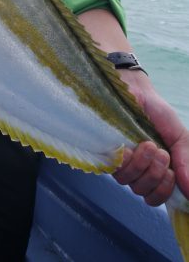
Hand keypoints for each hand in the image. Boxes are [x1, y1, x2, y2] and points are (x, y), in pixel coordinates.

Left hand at [113, 69, 188, 205]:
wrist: (136, 90)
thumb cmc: (157, 113)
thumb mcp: (179, 137)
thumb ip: (186, 162)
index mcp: (156, 170)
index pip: (156, 197)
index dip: (163, 193)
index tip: (171, 174)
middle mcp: (138, 170)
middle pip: (145, 193)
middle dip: (156, 176)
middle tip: (161, 153)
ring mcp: (122, 162)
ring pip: (130, 183)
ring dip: (143, 166)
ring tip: (149, 144)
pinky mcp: (107, 152)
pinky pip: (115, 169)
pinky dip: (128, 161)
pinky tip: (133, 147)